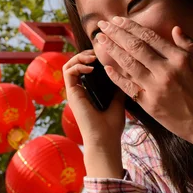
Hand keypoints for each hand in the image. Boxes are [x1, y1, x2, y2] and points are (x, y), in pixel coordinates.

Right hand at [62, 50, 125, 177]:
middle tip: (97, 53)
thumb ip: (117, 87)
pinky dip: (78, 65)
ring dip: (80, 57)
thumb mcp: (118, 102)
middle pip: (75, 64)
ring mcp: (74, 92)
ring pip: (69, 65)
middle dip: (85, 54)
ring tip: (93, 57)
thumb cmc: (112, 126)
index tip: (105, 55)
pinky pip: (68, 72)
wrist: (105, 140)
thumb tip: (124, 73)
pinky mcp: (71, 93)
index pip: (85, 69)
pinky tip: (91, 67)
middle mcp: (79, 90)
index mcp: (88, 92)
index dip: (92, 58)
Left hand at [95, 17, 192, 146]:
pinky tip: (106, 67)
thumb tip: (175, 29)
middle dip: (116, 33)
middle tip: (102, 24)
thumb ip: (191, 45)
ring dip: (112, 50)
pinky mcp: (149, 104)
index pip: (149, 37)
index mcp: (179, 58)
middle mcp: (165, 71)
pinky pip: (128, 87)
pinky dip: (116, 76)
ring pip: (128, 64)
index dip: (131, 27)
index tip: (118, 20)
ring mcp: (156, 88)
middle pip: (135, 47)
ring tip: (100, 40)